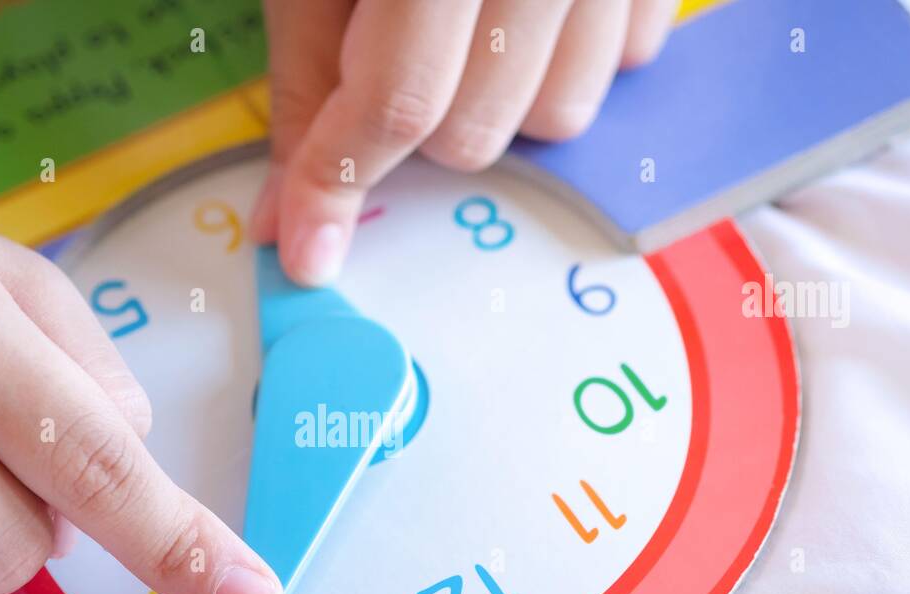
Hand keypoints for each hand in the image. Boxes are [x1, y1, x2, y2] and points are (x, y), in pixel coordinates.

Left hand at [251, 0, 678, 284]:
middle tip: (389, 50)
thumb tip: (284, 218)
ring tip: (467, 21)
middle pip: (479, 132)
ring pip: (558, 117)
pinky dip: (568, 56)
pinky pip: (625, 63)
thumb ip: (304, 77)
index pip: (393, 101)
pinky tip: (534, 0)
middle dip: (414, 125)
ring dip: (496, 100)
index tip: (304, 253)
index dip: (335, 184)